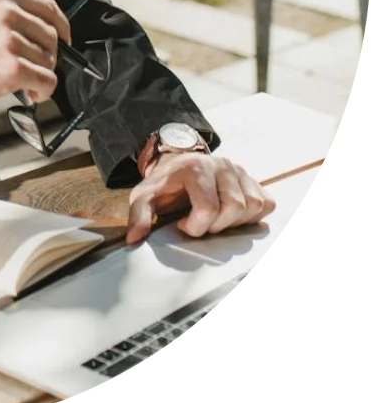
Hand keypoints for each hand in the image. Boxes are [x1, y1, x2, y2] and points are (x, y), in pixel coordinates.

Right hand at [0, 0, 71, 113]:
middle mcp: (7, 12)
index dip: (62, 26)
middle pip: (52, 37)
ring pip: (50, 61)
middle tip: (27, 70)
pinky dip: (42, 92)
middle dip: (46, 57)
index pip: (48, 7)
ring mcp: (9, 40)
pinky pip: (47, 81)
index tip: (64, 40)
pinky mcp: (11, 68)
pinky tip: (28, 93)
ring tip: (18, 82)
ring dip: (40, 76)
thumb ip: (12, 18)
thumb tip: (48, 35)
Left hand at [125, 153, 275, 244]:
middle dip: (217, 225)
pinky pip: (267, 203)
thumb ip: (139, 214)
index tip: (183, 224)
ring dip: (236, 221)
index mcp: (195, 168)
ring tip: (216, 219)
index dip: (196, 226)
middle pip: (234, 207)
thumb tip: (134, 238)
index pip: (208, 208)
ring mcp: (240, 171)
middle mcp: (221, 165)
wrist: (177, 164)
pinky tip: (233, 216)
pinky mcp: (252, 179)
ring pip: (254, 206)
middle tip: (201, 223)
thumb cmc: (165, 183)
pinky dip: (253, 215)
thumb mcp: (145, 196)